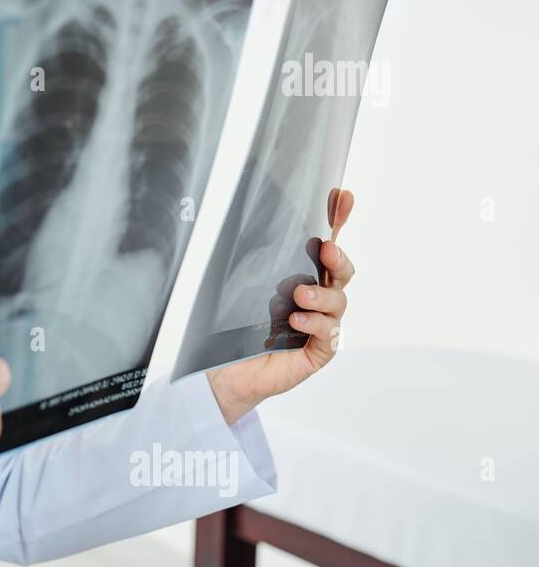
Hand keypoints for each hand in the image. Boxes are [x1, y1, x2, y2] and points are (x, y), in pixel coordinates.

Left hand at [207, 188, 356, 423]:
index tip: (342, 196)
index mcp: (300, 276)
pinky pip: (329, 334)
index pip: (324, 245)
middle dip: (338, 258)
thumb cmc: (232, 326)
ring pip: (337, 302)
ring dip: (321, 294)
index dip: (336, 219)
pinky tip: (296, 321)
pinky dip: (315, 324)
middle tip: (326, 251)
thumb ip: (251, 260)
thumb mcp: (239, 286)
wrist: (224, 371)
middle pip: (342, 272)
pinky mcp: (318, 351)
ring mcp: (320, 324)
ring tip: (299, 294)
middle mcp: (315, 298)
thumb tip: (238, 219)